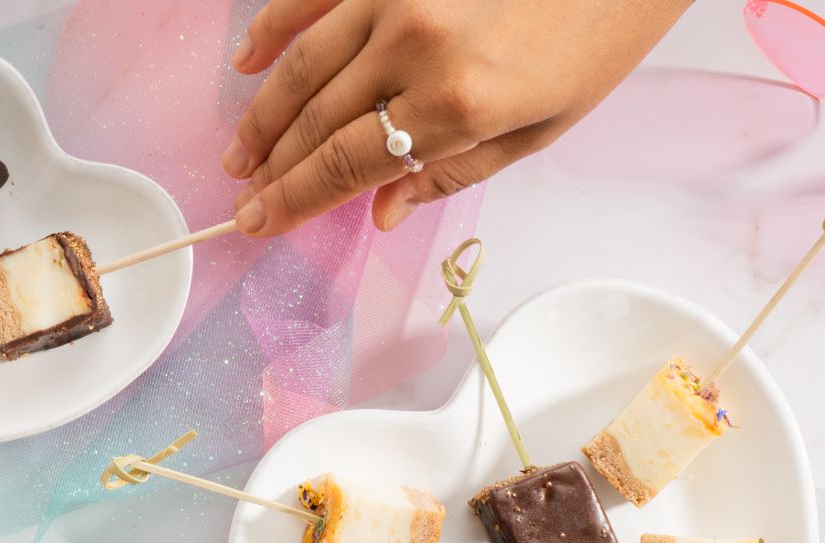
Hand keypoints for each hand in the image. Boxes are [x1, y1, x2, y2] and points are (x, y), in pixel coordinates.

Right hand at [222, 0, 691, 235]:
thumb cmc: (592, 45)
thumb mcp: (535, 133)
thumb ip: (449, 175)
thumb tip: (381, 214)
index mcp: (456, 104)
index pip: (347, 166)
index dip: (295, 201)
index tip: (259, 224)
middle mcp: (414, 46)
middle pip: (317, 123)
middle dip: (273, 172)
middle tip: (243, 203)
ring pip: (304, 66)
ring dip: (264, 117)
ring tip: (240, 156)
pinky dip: (274, 28)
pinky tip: (247, 62)